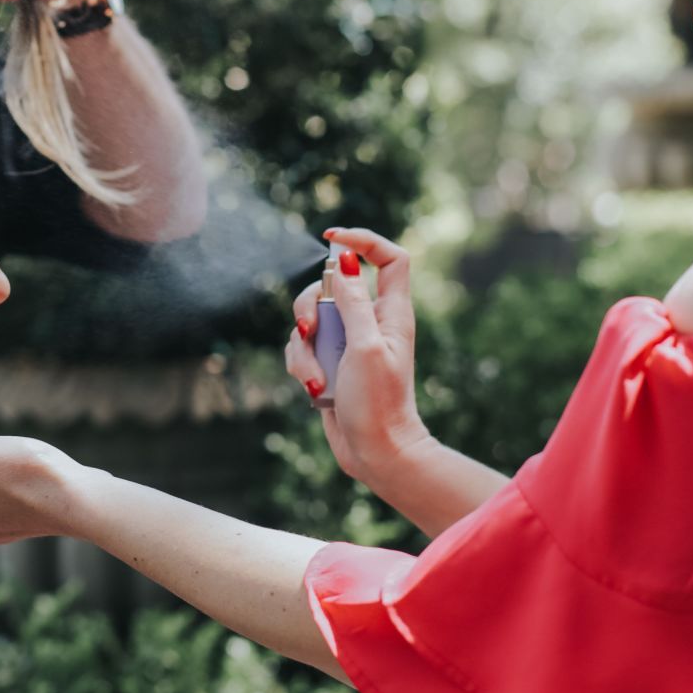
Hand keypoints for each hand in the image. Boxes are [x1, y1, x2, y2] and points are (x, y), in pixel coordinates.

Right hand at [283, 227, 431, 482]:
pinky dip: (302, 366)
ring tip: (317, 379)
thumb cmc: (379, 404)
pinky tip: (316, 390)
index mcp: (391, 313)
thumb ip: (354, 303)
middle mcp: (370, 322)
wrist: (375, 454)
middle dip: (310, 304)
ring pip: (310, 320)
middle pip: (331, 286)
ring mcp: (347, 343)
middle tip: (308, 327)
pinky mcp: (329, 363)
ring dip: (303, 347)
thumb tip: (346, 262)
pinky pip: (302, 349)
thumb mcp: (366, 347)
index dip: (364, 240)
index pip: (388, 259)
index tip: (332, 238)